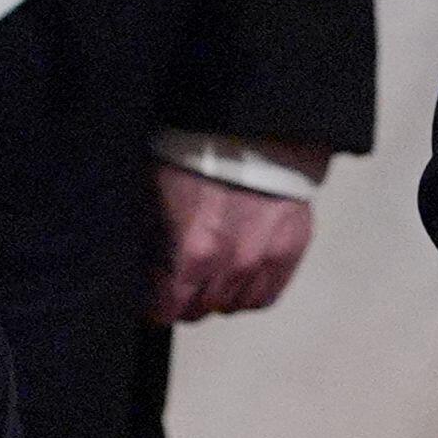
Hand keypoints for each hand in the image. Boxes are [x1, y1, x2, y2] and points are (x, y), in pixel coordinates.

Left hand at [150, 161, 318, 322]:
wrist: (252, 127)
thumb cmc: (198, 154)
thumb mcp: (156, 194)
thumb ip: (151, 239)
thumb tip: (146, 270)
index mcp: (193, 251)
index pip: (166, 309)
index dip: (156, 304)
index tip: (154, 298)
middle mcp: (231, 264)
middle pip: (199, 310)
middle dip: (185, 300)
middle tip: (180, 283)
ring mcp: (265, 260)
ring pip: (234, 306)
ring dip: (219, 296)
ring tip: (212, 275)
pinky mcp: (291, 250)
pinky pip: (267, 295)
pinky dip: (250, 291)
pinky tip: (240, 276)